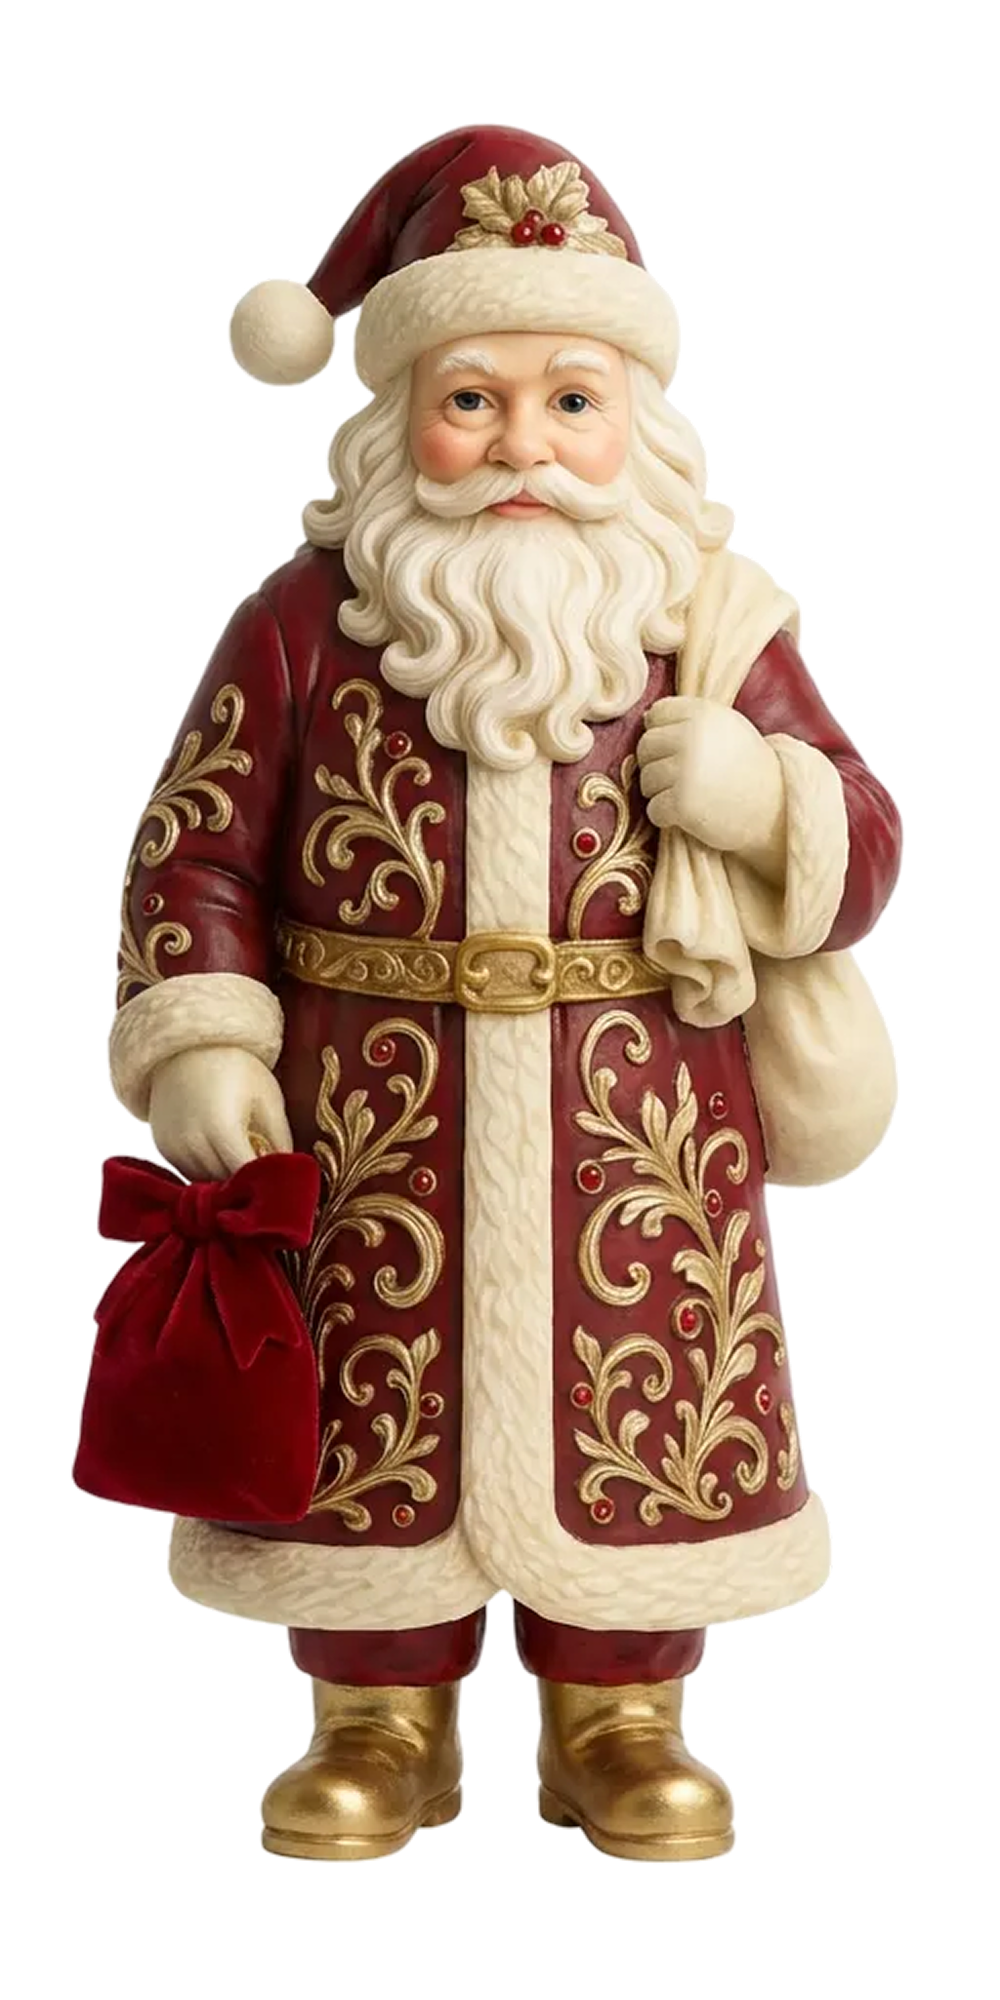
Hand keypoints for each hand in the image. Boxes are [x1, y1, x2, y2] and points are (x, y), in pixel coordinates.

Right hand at [147, 1046, 293, 1180]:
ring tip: (243, 1163)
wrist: (187, 1045)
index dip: (264, 1185)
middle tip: (264, 1177)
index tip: (278, 1185)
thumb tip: (289, 1174)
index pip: (245, 1176)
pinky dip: (206, 1172)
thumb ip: (280, 1139)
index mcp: (222, 1129)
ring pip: (206, 1183)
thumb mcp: (267, 1097)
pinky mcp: (162, 1147)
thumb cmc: (236, 1068)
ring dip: (225, 1180)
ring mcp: (172, 1147)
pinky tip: (220, 1155)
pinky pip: (189, 1173)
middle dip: (247, 1185)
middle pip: (226, 1184)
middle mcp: (192, 1142)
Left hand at [637, 695, 785, 868]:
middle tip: (680, 779)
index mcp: (703, 713)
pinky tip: (687, 816)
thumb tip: (645, 718)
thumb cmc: (746, 768)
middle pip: (645, 747)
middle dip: (657, 765)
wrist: (775, 809)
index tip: (678, 751)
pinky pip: (653, 810)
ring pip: (646, 780)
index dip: (661, 733)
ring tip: (688, 797)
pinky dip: (666, 817)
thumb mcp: (727, 728)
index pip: (656, 714)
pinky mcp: (682, 803)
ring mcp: (686, 770)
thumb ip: (691, 719)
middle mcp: (691, 737)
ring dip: (660, 793)